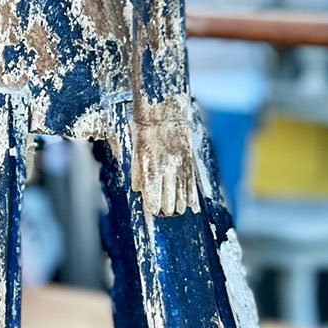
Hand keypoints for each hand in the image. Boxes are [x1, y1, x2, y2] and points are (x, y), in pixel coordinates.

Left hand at [133, 98, 196, 215]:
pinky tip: (189, 203)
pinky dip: (190, 194)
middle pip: (167, 195)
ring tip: (176, 211)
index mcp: (149, 166)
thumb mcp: (137, 151)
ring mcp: (178, 164)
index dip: (152, 203)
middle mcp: (165, 167)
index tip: (153, 210)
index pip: (152, 192)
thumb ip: (137, 172)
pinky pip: (190, 181)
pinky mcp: (188, 160)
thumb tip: (137, 190)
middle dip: (165, 207)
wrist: (164, 114)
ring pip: (180, 191)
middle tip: (165, 213)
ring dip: (178, 203)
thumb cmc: (145, 132)